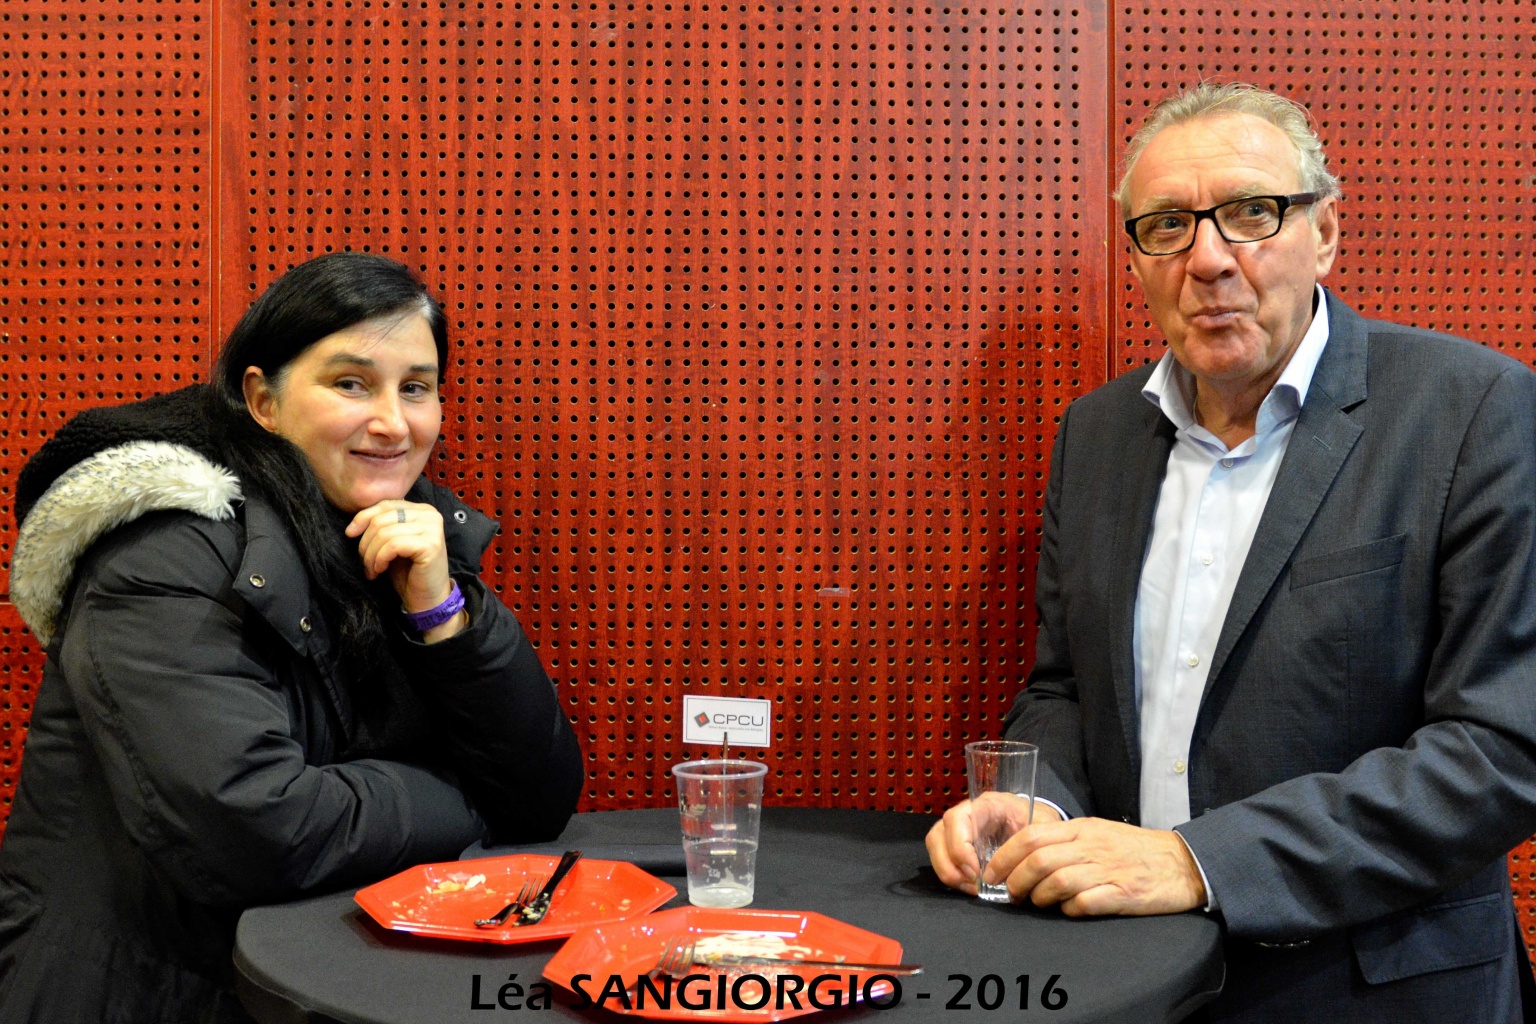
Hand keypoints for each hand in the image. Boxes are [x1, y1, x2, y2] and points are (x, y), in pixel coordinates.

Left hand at [346, 500, 464, 639]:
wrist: (427, 599)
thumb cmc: (408, 572)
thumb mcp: (392, 543)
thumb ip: (383, 525)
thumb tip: (355, 520)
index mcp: (422, 510)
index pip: (386, 505)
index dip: (363, 517)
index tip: (349, 534)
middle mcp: (430, 514)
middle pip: (382, 518)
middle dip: (366, 542)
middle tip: (364, 562)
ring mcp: (433, 528)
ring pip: (385, 532)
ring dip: (371, 554)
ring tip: (371, 570)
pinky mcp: (430, 544)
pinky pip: (393, 545)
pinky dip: (380, 559)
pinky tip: (380, 570)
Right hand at [926, 796, 1063, 895]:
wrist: (1039, 823)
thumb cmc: (1039, 823)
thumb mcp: (1043, 827)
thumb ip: (1031, 841)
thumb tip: (1020, 863)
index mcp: (986, 805)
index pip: (957, 819)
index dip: (959, 847)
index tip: (976, 872)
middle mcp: (966, 815)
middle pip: (937, 834)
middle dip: (948, 865)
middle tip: (972, 885)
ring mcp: (958, 830)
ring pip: (935, 847)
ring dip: (948, 872)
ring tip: (971, 888)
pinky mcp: (958, 845)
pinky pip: (942, 859)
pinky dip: (952, 876)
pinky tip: (971, 887)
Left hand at [986, 817, 1205, 916]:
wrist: (1183, 863)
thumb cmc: (1136, 850)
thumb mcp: (1098, 833)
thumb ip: (1066, 841)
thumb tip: (1027, 856)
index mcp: (1082, 829)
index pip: (1031, 836)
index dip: (1005, 857)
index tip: (992, 874)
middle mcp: (1091, 846)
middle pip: (1038, 860)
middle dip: (1016, 880)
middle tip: (1011, 894)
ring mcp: (1108, 870)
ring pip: (1056, 881)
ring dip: (1039, 897)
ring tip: (1038, 904)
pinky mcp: (1123, 894)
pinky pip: (1085, 903)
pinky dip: (1069, 910)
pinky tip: (1068, 911)